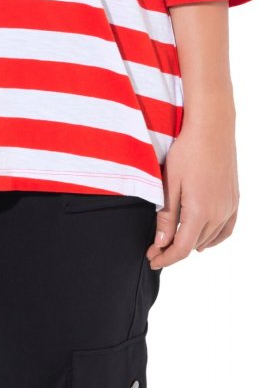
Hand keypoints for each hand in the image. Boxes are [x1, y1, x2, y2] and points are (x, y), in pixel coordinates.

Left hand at [146, 111, 238, 269]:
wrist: (212, 128)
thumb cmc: (187, 151)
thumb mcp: (170, 183)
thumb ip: (166, 216)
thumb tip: (161, 243)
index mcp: (200, 213)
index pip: (181, 249)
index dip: (165, 258)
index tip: (151, 259)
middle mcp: (218, 214)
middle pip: (193, 245)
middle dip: (173, 249)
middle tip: (155, 246)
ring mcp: (229, 207)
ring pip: (209, 239)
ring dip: (191, 243)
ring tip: (174, 241)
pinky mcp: (234, 199)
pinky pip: (226, 229)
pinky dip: (213, 238)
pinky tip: (203, 238)